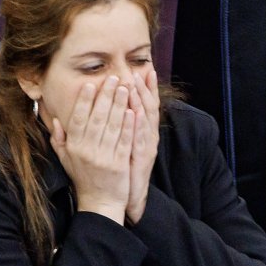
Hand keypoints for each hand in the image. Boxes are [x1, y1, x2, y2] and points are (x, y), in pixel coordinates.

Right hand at [51, 76, 133, 223]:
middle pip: (96, 118)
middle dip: (105, 96)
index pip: (78, 119)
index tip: (90, 84)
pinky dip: (129, 126)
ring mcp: (103, 158)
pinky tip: (134, 111)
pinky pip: (124, 141)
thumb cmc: (83, 177)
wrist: (100, 203)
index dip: (84, 101)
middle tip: (112, 78)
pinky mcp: (120, 165)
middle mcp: (87, 151)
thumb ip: (59, 139)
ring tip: (125, 88)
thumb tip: (54, 119)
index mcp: (74, 147)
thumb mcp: (66, 159)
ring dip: (119, 105)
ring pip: (112, 126)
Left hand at [125, 70, 159, 224]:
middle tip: (143, 69)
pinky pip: (139, 139)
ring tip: (138, 84)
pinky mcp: (141, 157)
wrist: (130, 196)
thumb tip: (117, 110)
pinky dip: (138, 126)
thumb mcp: (121, 146)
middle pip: (149, 108)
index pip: (144, 105)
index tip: (142, 69)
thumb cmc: (123, 170)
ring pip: (146, 120)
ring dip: (142, 101)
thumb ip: (117, 129)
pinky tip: (136, 113)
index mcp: (141, 132)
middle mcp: (147, 136)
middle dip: (146, 88)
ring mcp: (146, 146)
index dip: (145, 88)